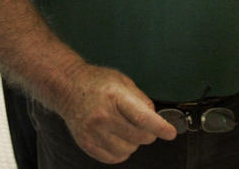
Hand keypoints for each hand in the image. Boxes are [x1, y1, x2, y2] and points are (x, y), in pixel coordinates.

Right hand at [55, 63, 176, 163]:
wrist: (68, 87)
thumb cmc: (97, 82)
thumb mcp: (123, 81)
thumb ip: (141, 99)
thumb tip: (155, 117)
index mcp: (114, 96)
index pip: (142, 117)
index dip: (160, 127)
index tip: (171, 133)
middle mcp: (103, 115)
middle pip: (139, 136)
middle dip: (148, 133)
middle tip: (144, 126)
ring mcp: (93, 131)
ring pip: (128, 149)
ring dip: (134, 142)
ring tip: (126, 129)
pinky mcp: (86, 143)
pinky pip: (114, 158)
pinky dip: (121, 151)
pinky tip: (117, 138)